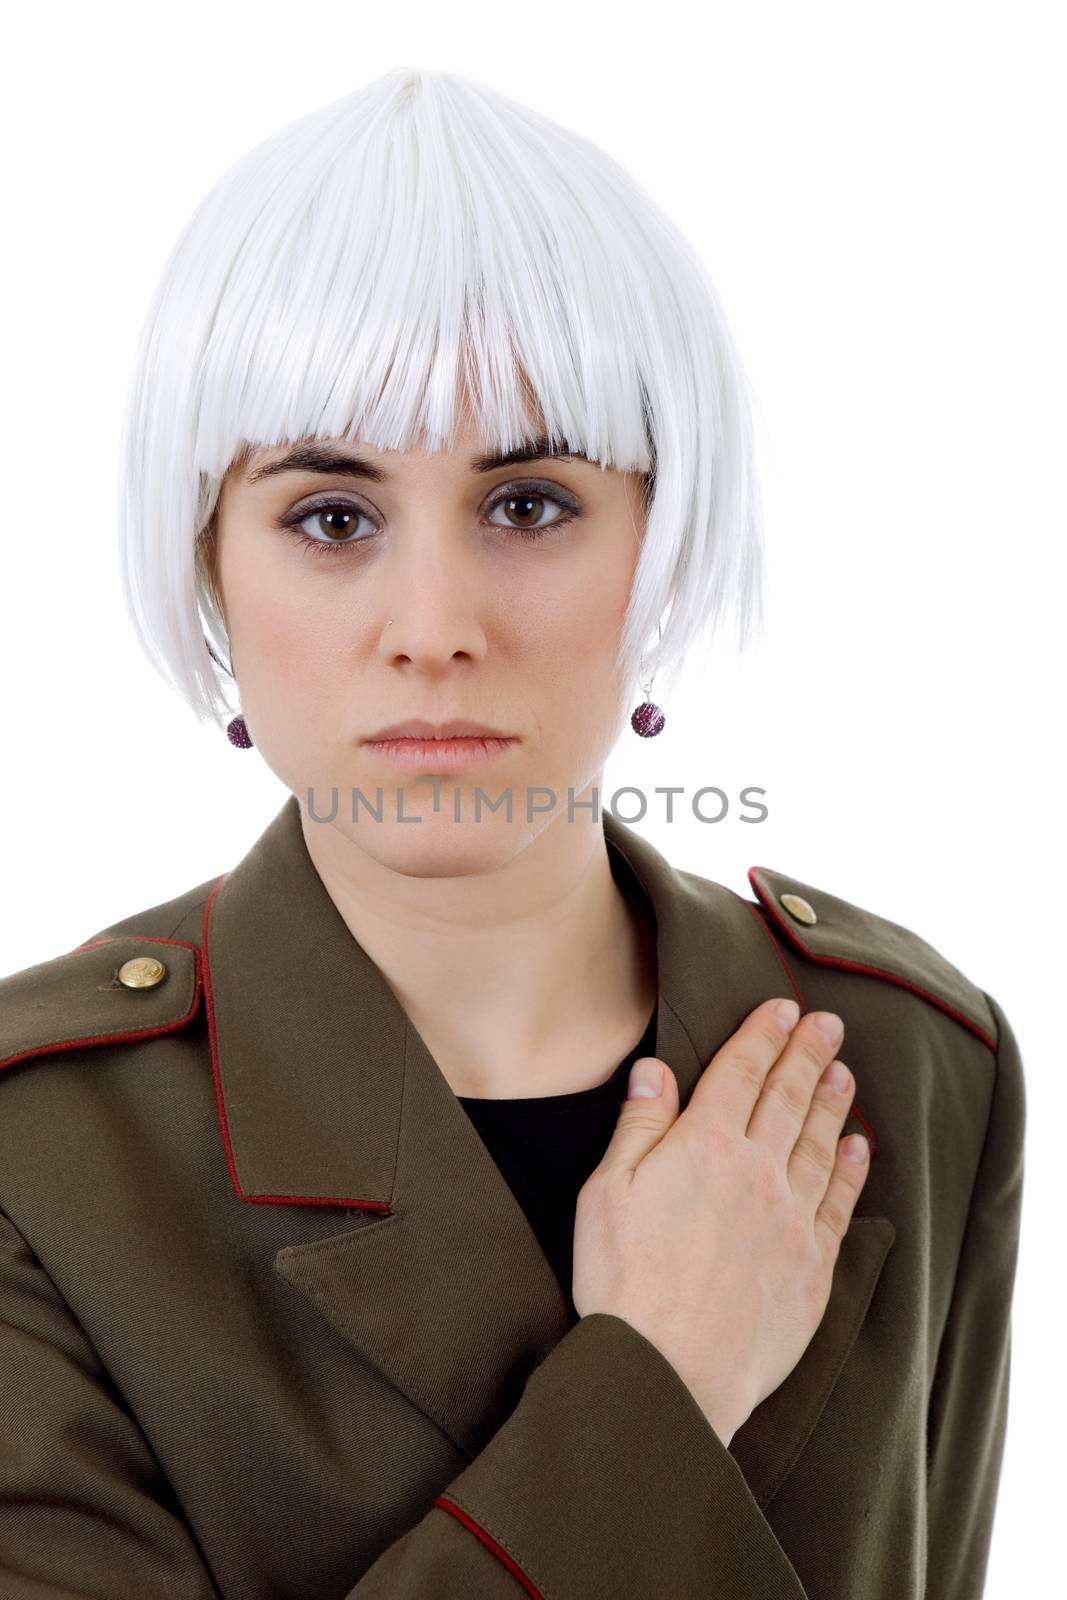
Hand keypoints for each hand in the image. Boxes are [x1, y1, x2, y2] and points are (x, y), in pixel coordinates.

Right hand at [571, 997, 870, 1444]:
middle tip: (829, 1023)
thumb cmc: (624, 1282)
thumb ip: (638, 1126)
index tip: (783, 1006)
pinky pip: (840, 1203)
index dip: (763, 1035)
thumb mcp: (606, 1192)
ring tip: (844, 1071)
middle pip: (789, 1098)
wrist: (672, 1370)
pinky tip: (859, 1147)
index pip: (741, 1073)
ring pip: (820, 1143)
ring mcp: (790, 1219)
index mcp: (704, 1147)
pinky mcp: (811, 1266)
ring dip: (833, 1101)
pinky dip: (853, 1169)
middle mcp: (756, 1172)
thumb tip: (656, 1069)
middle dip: (808, 1054)